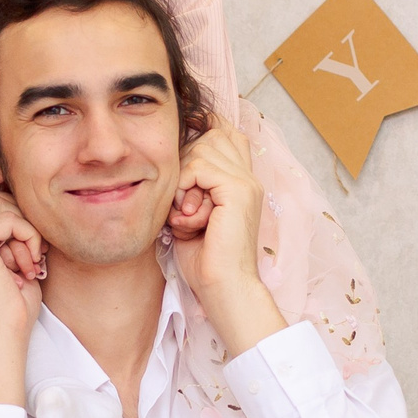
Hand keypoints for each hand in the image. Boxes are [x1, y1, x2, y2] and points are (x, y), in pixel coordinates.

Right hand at [0, 179, 41, 403]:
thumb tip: (16, 204)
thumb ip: (7, 232)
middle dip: (16, 213)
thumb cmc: (11, 307)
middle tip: (29, 253)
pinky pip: (9, 220)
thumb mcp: (11, 262)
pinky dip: (28, 239)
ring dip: (25, 232)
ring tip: (27, 265)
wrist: (1, 337)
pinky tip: (29, 265)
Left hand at [171, 118, 285, 354]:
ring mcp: (246, 182)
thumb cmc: (205, 260)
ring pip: (201, 149)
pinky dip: (184, 190)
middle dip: (185, 165)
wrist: (223, 287)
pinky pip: (198, 167)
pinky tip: (188, 219)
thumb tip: (168, 162)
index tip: (183, 149)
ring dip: (182, 183)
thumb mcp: (192, 214)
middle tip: (183, 207)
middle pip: (209, 136)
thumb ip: (188, 186)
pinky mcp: (237, 190)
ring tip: (187, 217)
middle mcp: (249, 178)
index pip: (227, 133)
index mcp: (243, 182)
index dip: (205, 129)